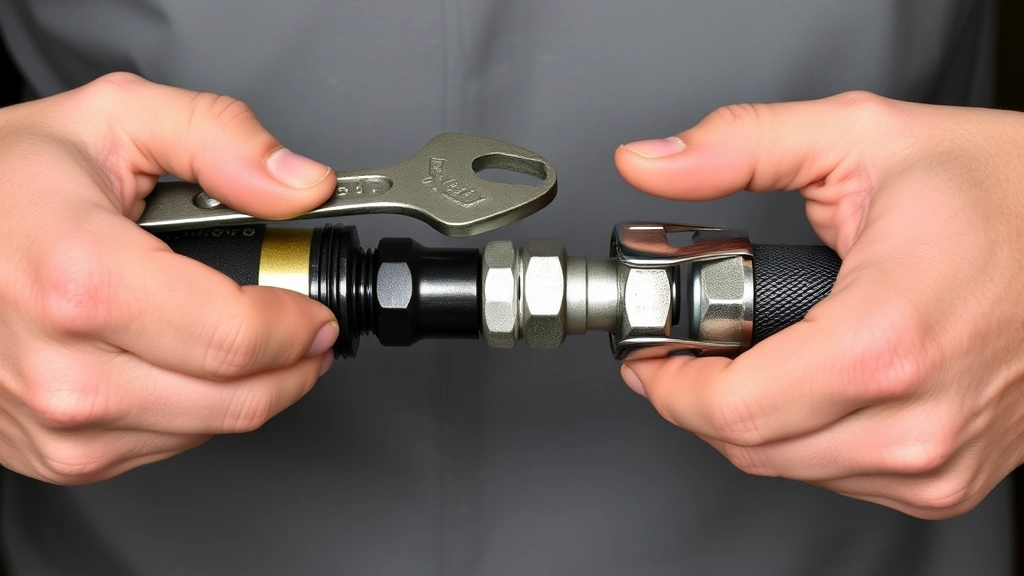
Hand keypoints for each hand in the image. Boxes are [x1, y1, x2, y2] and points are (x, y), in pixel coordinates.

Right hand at [0, 73, 338, 483]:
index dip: (298, 326)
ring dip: (251, 391)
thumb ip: (220, 138)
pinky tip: (187, 363)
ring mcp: (54, 423)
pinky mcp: (52, 453)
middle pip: (233, 399)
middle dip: (293, 364)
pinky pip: (163, 447)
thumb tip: (300, 184)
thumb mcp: (116, 119)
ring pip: (206, 430)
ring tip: (252, 341)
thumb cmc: (5, 182)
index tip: (315, 309)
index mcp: (82, 281)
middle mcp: (62, 370)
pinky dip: (197, 409)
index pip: (235, 338)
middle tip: (305, 330)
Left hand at [614, 91, 1023, 519]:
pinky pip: (840, 476)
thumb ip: (737, 149)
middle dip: (698, 395)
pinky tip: (813, 378)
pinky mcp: (952, 479)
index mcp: (884, 341)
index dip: (668, 384)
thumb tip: (649, 165)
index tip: (651, 354)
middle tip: (693, 343)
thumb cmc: (1002, 189)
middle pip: (748, 446)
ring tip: (758, 350)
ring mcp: (940, 461)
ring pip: (790, 467)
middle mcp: (917, 420)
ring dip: (751, 416)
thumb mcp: (857, 139)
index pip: (730, 411)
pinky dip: (805, 434)